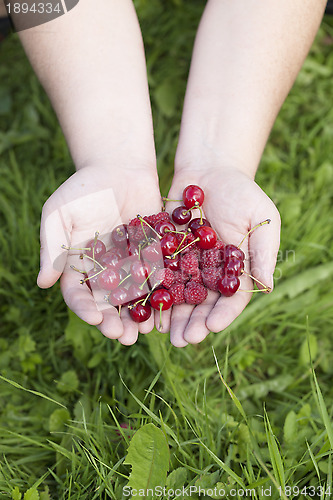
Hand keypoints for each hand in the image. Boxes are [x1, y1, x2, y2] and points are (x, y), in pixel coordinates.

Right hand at [37, 164, 161, 345]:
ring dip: (139, 316)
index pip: (78, 294)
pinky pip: (157, 278)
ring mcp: (129, 265)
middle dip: (115, 322)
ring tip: (147, 331)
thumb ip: (52, 246)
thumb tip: (42, 283)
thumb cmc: (84, 187)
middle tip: (124, 337)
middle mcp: (104, 271)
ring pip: (134, 297)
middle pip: (107, 303)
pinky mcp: (152, 256)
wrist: (119, 166)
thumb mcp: (60, 212)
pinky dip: (161, 294)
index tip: (96, 320)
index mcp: (78, 265)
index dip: (85, 309)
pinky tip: (168, 307)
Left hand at [165, 166, 280, 346]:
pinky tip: (143, 306)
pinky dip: (151, 291)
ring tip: (162, 334)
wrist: (209, 169)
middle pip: (202, 304)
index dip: (223, 315)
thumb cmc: (242, 192)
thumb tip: (267, 286)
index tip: (212, 327)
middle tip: (182, 340)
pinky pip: (158, 275)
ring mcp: (187, 264)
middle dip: (193, 323)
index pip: (232, 299)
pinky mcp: (165, 253)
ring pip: (178, 296)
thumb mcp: (261, 218)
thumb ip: (262, 251)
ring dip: (171, 316)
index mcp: (235, 269)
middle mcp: (210, 272)